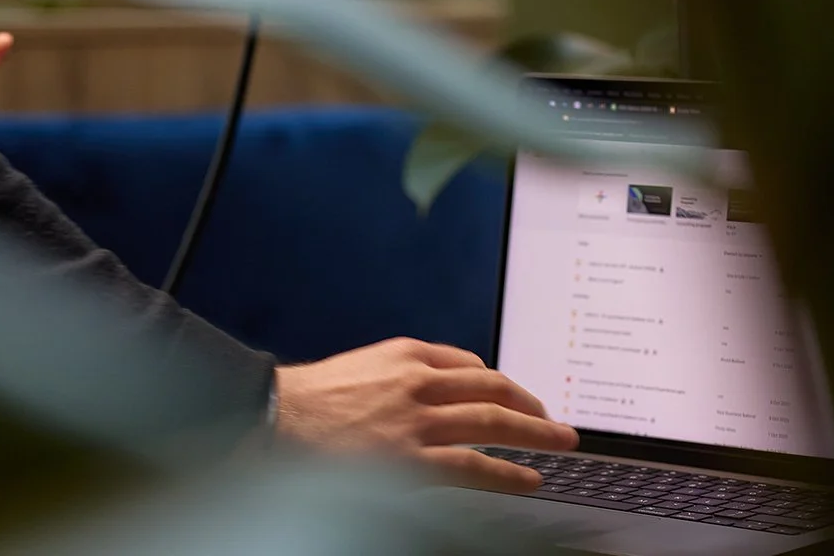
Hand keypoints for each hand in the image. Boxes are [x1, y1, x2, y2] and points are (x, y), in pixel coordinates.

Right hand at [274, 339, 576, 490]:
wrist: (272, 418)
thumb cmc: (306, 399)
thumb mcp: (357, 367)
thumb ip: (396, 374)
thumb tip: (429, 389)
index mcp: (404, 355)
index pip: (468, 363)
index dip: (498, 381)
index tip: (514, 394)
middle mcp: (418, 382)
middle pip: (492, 388)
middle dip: (530, 403)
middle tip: (555, 418)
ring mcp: (417, 423)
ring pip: (493, 423)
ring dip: (535, 433)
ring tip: (560, 443)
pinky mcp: (411, 461)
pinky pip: (473, 466)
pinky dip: (508, 473)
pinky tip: (529, 478)